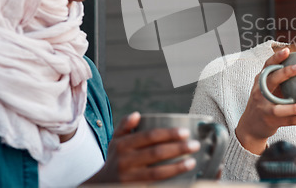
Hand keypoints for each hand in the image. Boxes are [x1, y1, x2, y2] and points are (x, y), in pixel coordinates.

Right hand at [86, 112, 200, 182]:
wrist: (100, 185)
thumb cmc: (115, 158)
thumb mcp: (115, 141)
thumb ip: (124, 126)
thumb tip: (137, 114)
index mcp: (123, 144)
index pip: (150, 136)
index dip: (169, 133)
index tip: (186, 132)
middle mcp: (125, 160)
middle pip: (156, 153)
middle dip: (178, 148)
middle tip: (195, 145)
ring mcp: (130, 177)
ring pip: (157, 172)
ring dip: (177, 167)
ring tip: (192, 162)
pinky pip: (155, 184)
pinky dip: (169, 180)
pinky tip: (182, 178)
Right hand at [235, 48, 295, 154]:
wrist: (250, 126)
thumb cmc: (263, 102)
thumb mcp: (265, 88)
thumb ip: (277, 78)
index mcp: (260, 81)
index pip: (267, 67)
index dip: (276, 58)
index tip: (287, 50)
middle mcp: (260, 93)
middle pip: (271, 81)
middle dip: (285, 73)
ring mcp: (265, 108)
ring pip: (279, 108)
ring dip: (295, 107)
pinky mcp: (272, 122)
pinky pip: (290, 121)